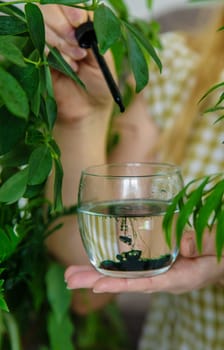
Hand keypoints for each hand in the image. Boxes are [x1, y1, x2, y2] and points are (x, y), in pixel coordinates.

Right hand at [40, 5, 113, 120]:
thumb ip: (93, 34)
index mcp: (81, 24)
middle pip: (50, 8)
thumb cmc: (100, 83)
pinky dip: (54, 54)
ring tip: (77, 60)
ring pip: (42, 25)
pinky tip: (69, 67)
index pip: (69, 3)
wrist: (89, 108)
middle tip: (79, 48)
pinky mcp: (40, 57)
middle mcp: (63, 29)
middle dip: (64, 27)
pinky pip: (39, 45)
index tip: (79, 21)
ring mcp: (50, 42)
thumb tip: (81, 17)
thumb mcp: (103, 56)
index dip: (71, 9)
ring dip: (60, 42)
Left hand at [64, 230, 223, 293]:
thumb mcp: (214, 248)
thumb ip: (201, 243)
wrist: (220, 258)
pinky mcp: (153, 263)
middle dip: (96, 280)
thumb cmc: (218, 254)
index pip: (144, 283)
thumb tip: (183, 240)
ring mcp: (156, 271)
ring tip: (71, 273)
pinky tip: (94, 263)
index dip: (120, 283)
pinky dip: (110, 264)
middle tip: (69, 279)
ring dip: (96, 272)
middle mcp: (161, 277)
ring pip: (123, 273)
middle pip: (125, 281)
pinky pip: (130, 266)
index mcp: (176, 277)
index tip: (96, 285)